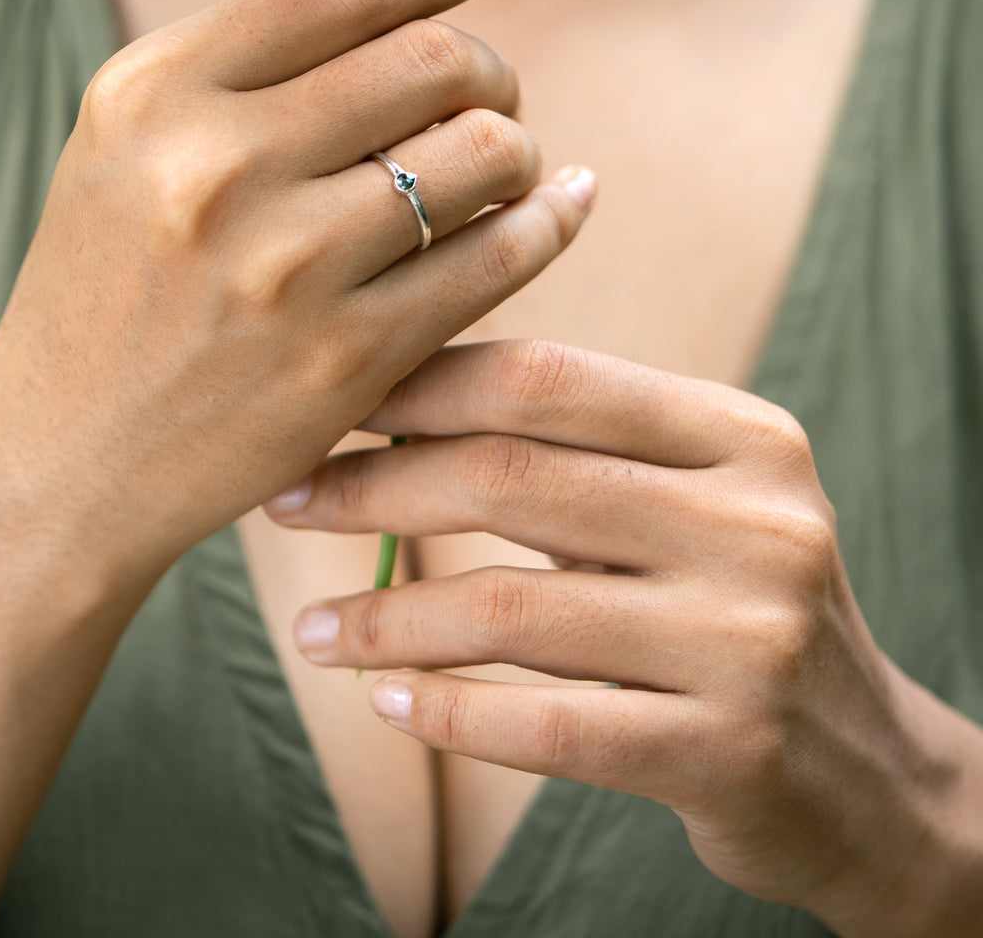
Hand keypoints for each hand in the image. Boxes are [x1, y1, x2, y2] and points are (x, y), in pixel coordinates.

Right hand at [0, 0, 591, 594]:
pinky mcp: (340, 362)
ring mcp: (279, 270)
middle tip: (482, 100)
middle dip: (490, 70)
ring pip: (486, 151)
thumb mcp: (139, 138)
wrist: (57, 460)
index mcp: (156, 89)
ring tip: (487, 173)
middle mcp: (212, 166)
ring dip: (517, 151)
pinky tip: (554, 209)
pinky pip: (500, 257)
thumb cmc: (113, 279)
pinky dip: (549, 221)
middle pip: (435, 57)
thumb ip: (269, 44)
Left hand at [267, 341, 982, 935]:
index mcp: (740, 437)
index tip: (326, 403)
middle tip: (286, 501)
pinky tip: (388, 702)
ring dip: (387, 619)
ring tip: (312, 631)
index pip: (546, 380)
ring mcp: (748, 640)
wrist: (869, 776)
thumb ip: (578, 450)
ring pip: (510, 609)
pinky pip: (545, 724)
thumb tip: (390, 394)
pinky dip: (447, 712)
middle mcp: (757, 523)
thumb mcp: (693, 504)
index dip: (418, 386)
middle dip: (375, 488)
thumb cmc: (732, 609)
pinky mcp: (728, 753)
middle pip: (513, 481)